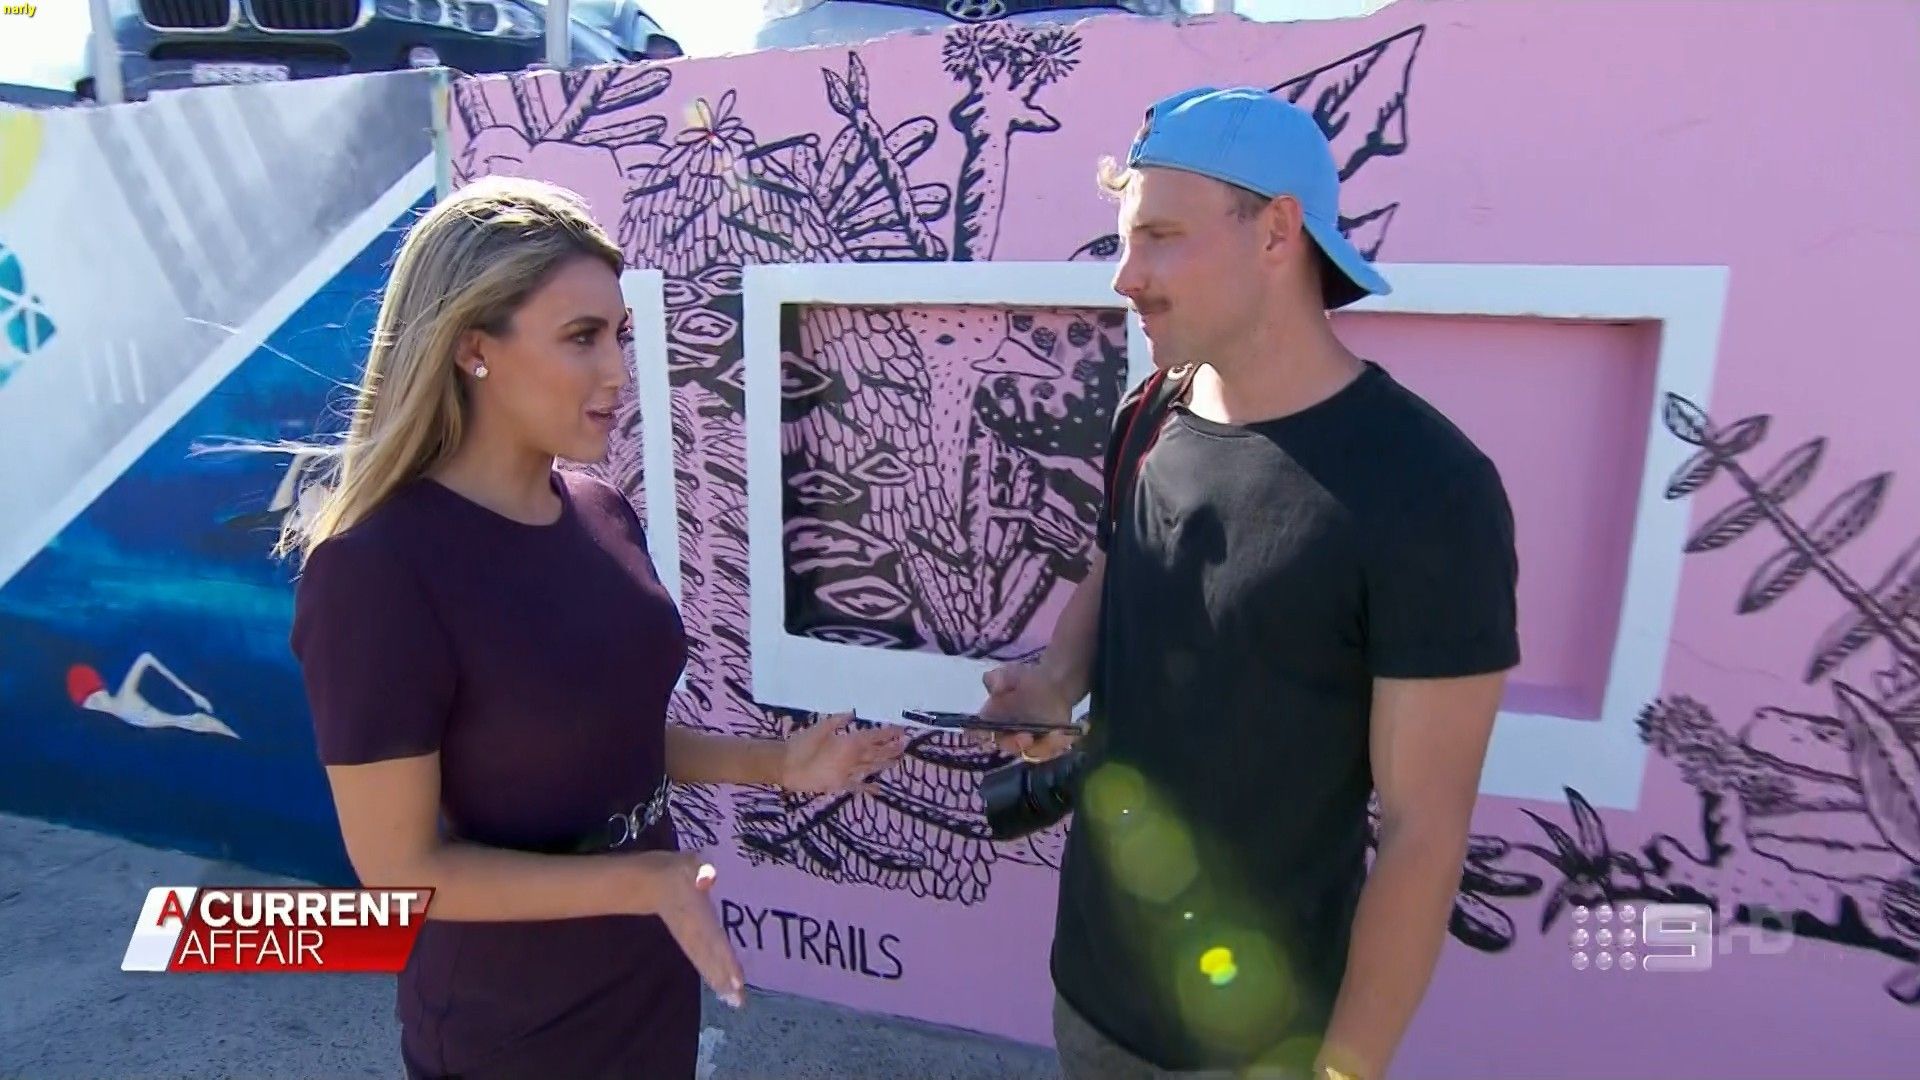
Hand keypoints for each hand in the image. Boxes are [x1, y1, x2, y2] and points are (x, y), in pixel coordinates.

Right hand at [636, 851, 745, 1007]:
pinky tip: (724, 990)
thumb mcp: (689, 863)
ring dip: (719, 982)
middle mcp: (694, 930)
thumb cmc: (677, 872)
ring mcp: (689, 939)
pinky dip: (712, 975)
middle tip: (739, 1001)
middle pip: (709, 957)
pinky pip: (701, 961)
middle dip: (724, 978)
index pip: (713, 937)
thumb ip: (700, 869)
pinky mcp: (688, 944)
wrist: (648, 883)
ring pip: (705, 963)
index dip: (724, 957)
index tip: (736, 978)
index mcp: (696, 912)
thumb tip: (708, 874)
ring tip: (735, 1001)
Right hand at [780, 711, 907, 794]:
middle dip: (892, 748)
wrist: (785, 766)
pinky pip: (857, 787)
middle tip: (905, 744)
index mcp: (849, 743)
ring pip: (871, 768)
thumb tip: (853, 713)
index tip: (901, 730)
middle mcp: (852, 760)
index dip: (888, 733)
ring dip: (885, 764)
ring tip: (898, 760)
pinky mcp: (839, 785)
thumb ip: (838, 721)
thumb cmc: (801, 743)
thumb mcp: (820, 726)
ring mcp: (847, 774)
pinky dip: (869, 788)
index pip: (874, 737)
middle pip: (877, 753)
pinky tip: (879, 789)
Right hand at [979, 662, 1078, 761]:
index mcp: (992, 720)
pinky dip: (1057, 746)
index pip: (984, 732)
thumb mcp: (1010, 674)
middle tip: (1028, 737)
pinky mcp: (1046, 747)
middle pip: (1009, 746)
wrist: (1052, 684)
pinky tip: (1065, 735)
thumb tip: (993, 683)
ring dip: (1043, 747)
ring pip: (1032, 753)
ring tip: (1055, 735)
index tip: (995, 731)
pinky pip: (1050, 752)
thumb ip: (999, 679)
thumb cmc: (1025, 679)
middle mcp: (1006, 736)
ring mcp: (1027, 744)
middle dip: (1017, 744)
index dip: (989, 735)